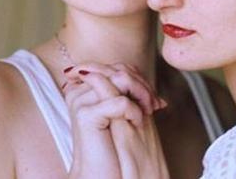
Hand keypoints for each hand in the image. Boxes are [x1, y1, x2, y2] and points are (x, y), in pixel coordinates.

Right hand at [64, 64, 169, 178]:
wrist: (100, 172)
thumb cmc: (111, 145)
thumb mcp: (120, 113)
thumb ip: (126, 92)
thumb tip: (146, 80)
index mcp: (84, 86)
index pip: (118, 68)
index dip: (140, 79)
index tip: (154, 98)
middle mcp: (78, 89)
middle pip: (120, 70)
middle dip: (144, 85)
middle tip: (157, 104)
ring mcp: (80, 100)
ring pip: (120, 79)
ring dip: (142, 94)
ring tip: (149, 111)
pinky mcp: (86, 114)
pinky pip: (120, 102)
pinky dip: (135, 111)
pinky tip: (138, 123)